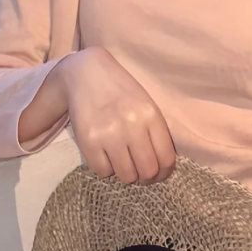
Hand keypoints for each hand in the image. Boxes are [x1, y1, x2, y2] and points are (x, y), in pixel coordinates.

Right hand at [39, 47, 175, 182]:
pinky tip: (105, 155)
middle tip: (140, 173)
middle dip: (145, 177)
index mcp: (150, 115)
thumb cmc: (119, 90)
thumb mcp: (145, 103)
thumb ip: (155, 130)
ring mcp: (109, 134)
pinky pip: (103, 171)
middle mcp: (132, 126)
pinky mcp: (88, 141)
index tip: (158, 174)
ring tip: (122, 161)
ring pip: (126, 175)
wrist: (85, 73)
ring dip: (126, 173)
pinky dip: (106, 168)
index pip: (166, 158)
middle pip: (147, 171)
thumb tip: (162, 166)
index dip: (164, 173)